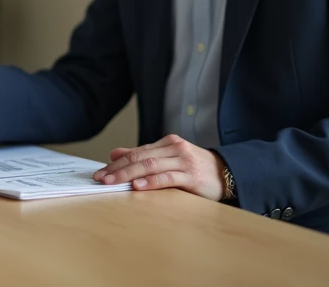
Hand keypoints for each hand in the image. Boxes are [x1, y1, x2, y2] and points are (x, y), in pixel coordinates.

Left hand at [92, 134, 226, 200]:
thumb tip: (114, 154)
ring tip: (113, 182)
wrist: (227, 173)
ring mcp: (183, 161)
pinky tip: (138, 186)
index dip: (116, 162)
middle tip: (101, 178)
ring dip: (128, 174)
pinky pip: (168, 177)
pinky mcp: (191, 175)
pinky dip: (151, 182)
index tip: (100, 172)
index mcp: (167, 143)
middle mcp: (174, 148)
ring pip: (150, 166)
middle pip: (140, 158)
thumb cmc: (195, 168)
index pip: (136, 152)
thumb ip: (143, 156)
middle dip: (118, 168)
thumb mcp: (168, 158)